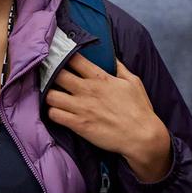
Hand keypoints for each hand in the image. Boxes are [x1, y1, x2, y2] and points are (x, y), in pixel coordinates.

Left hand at [45, 55, 171, 181]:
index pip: (73, 59)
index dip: (62, 55)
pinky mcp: (78, 124)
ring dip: (48, 94)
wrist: (142, 137)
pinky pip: (53, 114)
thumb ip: (119, 67)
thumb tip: (111, 56)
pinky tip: (57, 111)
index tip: (57, 56)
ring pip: (50, 95)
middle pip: (56, 74)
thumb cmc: (140, 109)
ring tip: (53, 96)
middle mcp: (87, 90)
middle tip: (49, 76)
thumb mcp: (133, 82)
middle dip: (50, 74)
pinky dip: (52, 112)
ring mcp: (81, 108)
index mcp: (100, 78)